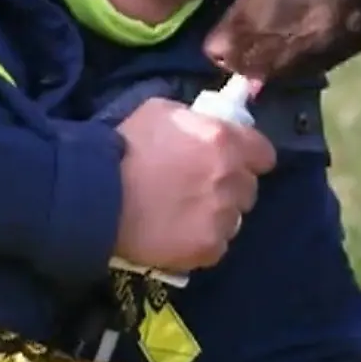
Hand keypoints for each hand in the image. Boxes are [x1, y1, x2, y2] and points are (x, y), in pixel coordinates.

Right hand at [113, 97, 276, 271]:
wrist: (96, 196)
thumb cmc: (124, 147)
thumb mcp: (160, 112)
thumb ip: (195, 119)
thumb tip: (209, 123)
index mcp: (224, 141)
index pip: (264, 154)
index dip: (249, 158)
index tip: (235, 162)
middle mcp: (230, 178)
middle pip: (249, 188)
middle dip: (231, 187)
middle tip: (202, 188)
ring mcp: (221, 217)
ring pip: (235, 219)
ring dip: (218, 216)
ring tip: (186, 214)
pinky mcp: (207, 248)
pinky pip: (217, 246)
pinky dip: (202, 242)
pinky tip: (178, 235)